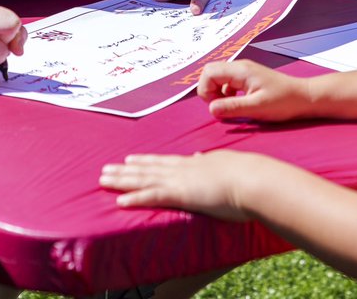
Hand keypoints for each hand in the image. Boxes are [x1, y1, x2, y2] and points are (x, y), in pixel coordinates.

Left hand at [100, 150, 265, 221]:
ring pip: (145, 180)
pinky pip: (153, 196)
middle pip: (148, 169)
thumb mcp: (228, 165)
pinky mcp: (182, 193)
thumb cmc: (248, 175)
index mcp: (196, 163)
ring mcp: (181, 180)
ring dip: (123, 180)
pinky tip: (119, 200)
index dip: (146, 161)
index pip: (165, 162)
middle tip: (105, 169)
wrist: (253, 178)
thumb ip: (213, 162)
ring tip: (103, 180)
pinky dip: (135, 198)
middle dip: (125, 170)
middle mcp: (184, 168)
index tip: (130, 159)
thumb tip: (203, 157)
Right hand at [198, 60, 311, 120]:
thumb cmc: (283, 102)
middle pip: (211, 72)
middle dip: (208, 90)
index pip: (208, 72)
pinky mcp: (248, 78)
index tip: (215, 107)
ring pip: (219, 77)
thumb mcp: (257, 108)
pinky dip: (226, 93)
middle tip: (220, 107)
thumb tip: (210, 109)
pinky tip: (237, 104)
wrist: (304, 97)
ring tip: (230, 107)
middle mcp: (240, 67)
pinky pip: (228, 82)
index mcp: (241, 71)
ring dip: (217, 93)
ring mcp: (244, 71)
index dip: (205, 90)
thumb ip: (232, 107)